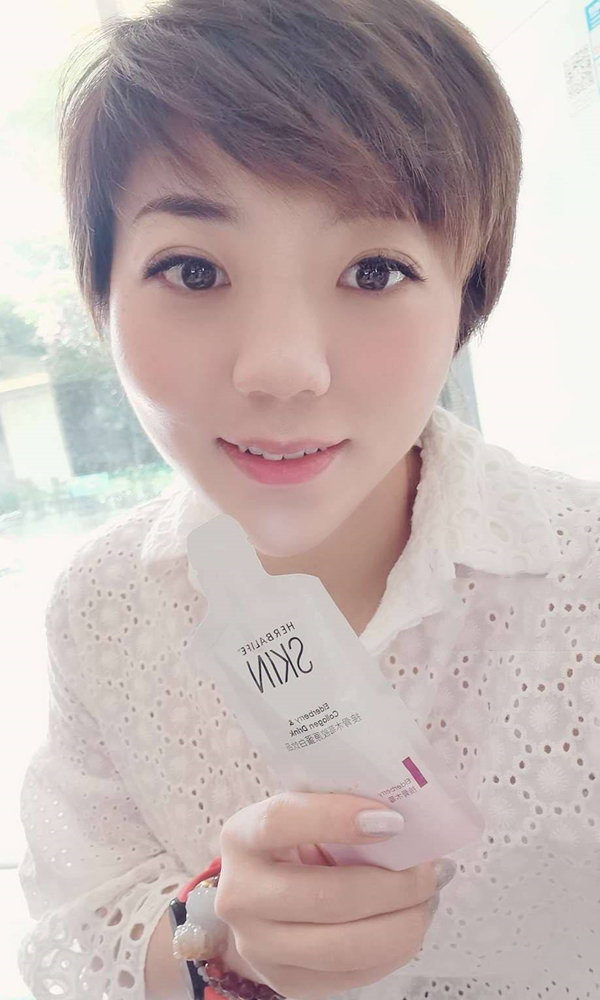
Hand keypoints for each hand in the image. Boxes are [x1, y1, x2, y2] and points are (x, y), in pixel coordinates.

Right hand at [214, 791, 450, 999]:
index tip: (393, 820)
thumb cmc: (294, 844)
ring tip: (428, 900)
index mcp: (243, 836)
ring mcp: (258, 946)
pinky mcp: (285, 982)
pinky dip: (394, 951)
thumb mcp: (302, 814)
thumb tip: (411, 814)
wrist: (256, 900)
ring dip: (403, 925)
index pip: (282, 821)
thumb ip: (340, 809)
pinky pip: (352, 976)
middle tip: (432, 871)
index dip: (337, 818)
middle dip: (394, 887)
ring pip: (343, 947)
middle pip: (325, 897)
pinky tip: (409, 925)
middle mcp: (240, 895)